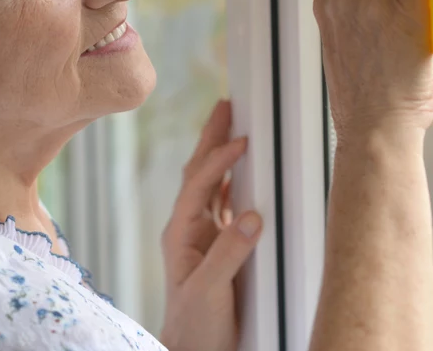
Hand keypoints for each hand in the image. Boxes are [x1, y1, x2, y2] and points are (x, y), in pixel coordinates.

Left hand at [160, 100, 262, 350]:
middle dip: (211, 138)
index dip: (218, 160)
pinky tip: (245, 171)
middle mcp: (189, 229)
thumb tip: (252, 215)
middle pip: (199, 173)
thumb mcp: (209, 291)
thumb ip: (229, 254)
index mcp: (180, 234)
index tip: (240, 141)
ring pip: (212, 184)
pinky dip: (235, 181)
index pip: (198, 185)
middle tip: (227, 105)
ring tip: (236, 125)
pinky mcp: (218, 246)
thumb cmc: (196, 327)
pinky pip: (225, 203)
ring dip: (223, 154)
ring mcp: (202, 236)